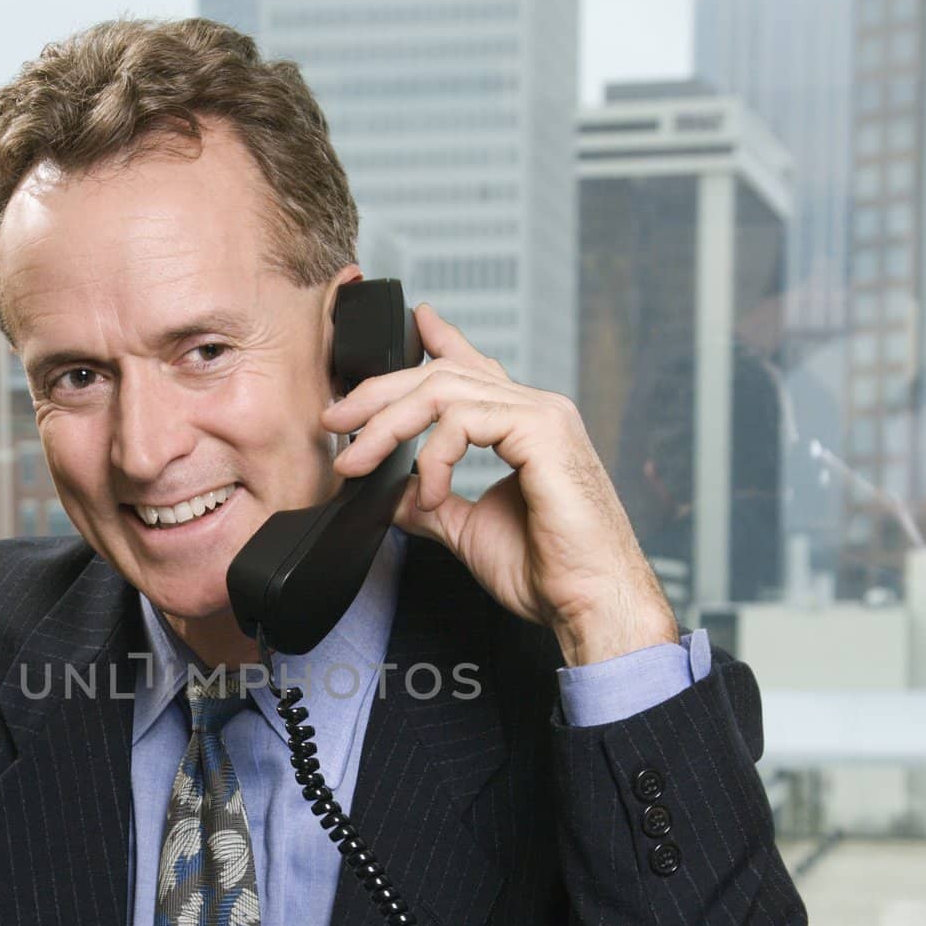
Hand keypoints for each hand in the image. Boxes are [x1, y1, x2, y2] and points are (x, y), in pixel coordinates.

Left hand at [323, 303, 678, 666]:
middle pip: (442, 372)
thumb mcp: (469, 530)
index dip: (440, 340)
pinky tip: (432, 493)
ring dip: (387, 425)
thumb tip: (392, 495)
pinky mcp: (542, 431)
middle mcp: (535, 410)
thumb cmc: (548, 571)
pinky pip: (464, 420)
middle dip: (379, 393)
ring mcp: (541, 414)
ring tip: (358, 462)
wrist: (589, 601)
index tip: (413, 324)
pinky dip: (434, 457)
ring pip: (443, 388)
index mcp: (523, 426)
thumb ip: (432, 503)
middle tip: (336, 420)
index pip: (473, 369)